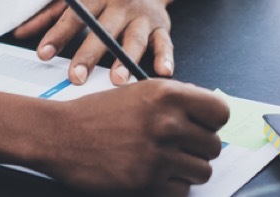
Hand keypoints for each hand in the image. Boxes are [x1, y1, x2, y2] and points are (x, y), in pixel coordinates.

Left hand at [13, 0, 206, 84]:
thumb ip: (50, 13)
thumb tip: (18, 33)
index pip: (74, 15)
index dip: (58, 35)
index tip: (42, 54)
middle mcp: (120, 3)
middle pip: (103, 30)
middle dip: (89, 54)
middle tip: (76, 77)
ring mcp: (142, 16)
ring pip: (135, 39)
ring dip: (126, 60)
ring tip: (116, 81)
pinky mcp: (161, 26)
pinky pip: (164, 43)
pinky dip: (165, 57)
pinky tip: (161, 72)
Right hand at [36, 79, 229, 194]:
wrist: (59, 135)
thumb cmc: (95, 114)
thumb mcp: (136, 92)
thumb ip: (172, 102)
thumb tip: (206, 118)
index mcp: (166, 94)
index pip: (221, 112)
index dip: (210, 122)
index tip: (198, 126)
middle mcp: (167, 122)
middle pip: (214, 146)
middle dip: (196, 149)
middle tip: (172, 147)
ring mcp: (159, 154)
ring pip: (202, 171)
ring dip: (185, 170)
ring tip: (160, 161)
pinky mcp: (149, 181)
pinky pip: (182, 191)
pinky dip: (169, 187)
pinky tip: (149, 174)